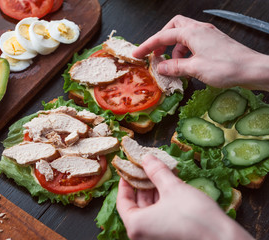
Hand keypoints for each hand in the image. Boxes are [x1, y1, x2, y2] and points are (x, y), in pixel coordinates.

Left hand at [116, 154, 253, 239]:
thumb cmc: (194, 217)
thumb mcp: (173, 188)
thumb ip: (157, 172)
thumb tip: (147, 158)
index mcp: (136, 226)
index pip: (122, 202)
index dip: (125, 183)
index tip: (128, 171)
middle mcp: (143, 235)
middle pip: (137, 206)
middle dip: (142, 185)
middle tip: (146, 168)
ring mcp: (156, 237)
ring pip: (150, 211)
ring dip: (154, 192)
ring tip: (161, 175)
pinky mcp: (170, 237)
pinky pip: (160, 218)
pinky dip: (163, 203)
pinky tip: (171, 188)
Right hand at [133, 15, 268, 90]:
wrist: (253, 69)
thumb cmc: (227, 67)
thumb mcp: (195, 69)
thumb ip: (175, 67)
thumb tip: (161, 67)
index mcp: (193, 32)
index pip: (163, 36)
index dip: (147, 46)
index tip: (137, 54)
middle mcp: (200, 30)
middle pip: (174, 26)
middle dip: (162, 39)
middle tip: (156, 54)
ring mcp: (208, 36)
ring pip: (184, 35)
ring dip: (174, 49)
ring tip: (173, 65)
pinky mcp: (214, 43)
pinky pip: (193, 43)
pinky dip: (185, 53)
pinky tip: (187, 66)